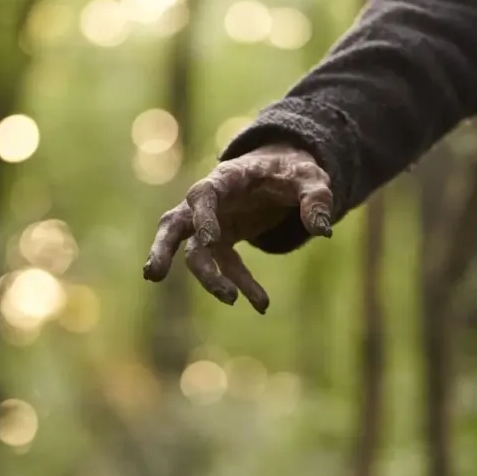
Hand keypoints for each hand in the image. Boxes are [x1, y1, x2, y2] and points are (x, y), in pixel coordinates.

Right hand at [142, 144, 333, 313]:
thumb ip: (316, 199)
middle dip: (163, 249)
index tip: (210, 239)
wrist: (284, 172)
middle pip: (174, 224)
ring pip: (192, 252)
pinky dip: (240, 284)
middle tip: (153, 274)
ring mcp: (212, 224)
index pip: (202, 195)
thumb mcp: (312, 178)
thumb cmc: (293, 171)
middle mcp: (209, 202)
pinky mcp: (222, 241)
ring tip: (230, 300)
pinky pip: (225, 266)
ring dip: (206, 278)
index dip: (202, 217)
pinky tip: (263, 304)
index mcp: (225, 178)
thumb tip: (322, 230)